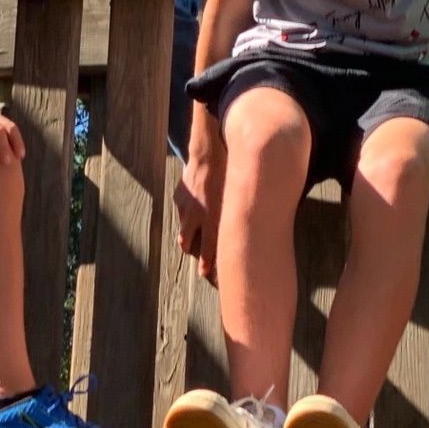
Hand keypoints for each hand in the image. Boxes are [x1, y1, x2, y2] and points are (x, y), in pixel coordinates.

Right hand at [176, 149, 225, 281]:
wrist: (207, 153)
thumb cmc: (229, 173)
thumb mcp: (236, 196)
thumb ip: (237, 214)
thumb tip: (249, 228)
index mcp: (212, 217)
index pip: (208, 247)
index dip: (207, 263)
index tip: (205, 274)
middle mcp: (196, 215)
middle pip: (187, 242)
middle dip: (191, 251)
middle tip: (197, 254)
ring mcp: (185, 206)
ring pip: (183, 228)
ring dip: (188, 234)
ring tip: (193, 237)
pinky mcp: (179, 197)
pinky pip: (182, 210)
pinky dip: (187, 213)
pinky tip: (195, 207)